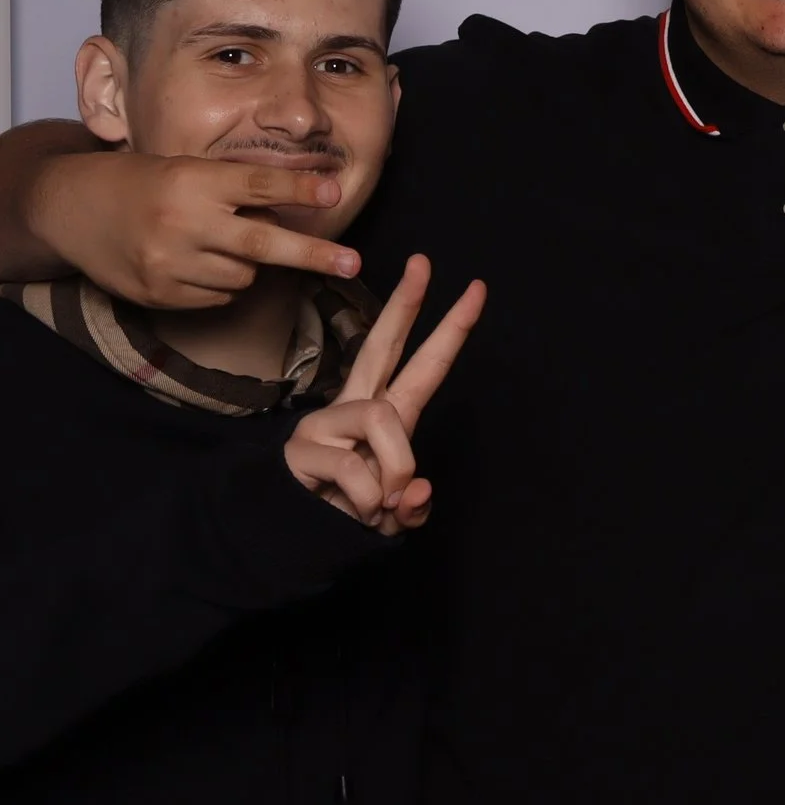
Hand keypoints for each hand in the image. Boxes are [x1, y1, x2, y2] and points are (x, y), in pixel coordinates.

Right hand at [29, 149, 360, 308]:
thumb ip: (234, 190)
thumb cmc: (142, 182)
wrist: (69, 208)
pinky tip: (194, 261)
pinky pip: (219, 296)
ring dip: (249, 263)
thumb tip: (299, 211)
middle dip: (314, 255)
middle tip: (354, 263)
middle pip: (262, 244)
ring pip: (244, 275)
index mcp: (191, 181)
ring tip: (216, 240)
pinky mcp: (159, 294)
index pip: (257, 185)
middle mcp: (181, 222)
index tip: (335, 192)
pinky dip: (222, 282)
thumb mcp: (185, 169)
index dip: (299, 189)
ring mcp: (168, 263)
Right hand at [284, 256, 484, 534]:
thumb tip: (417, 490)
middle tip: (424, 261)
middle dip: (405, 303)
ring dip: (394, 471)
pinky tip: (351, 512)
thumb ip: (412, 506)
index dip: (451, 329)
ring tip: (378, 504)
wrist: (287, 542)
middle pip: (381, 344)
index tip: (477, 289)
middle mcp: (354, 408)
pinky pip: (355, 469)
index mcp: (386, 413)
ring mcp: (324, 424)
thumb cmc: (344, 517)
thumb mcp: (392, 515)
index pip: (422, 363)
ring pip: (382, 420)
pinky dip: (366, 502)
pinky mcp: (300, 448)